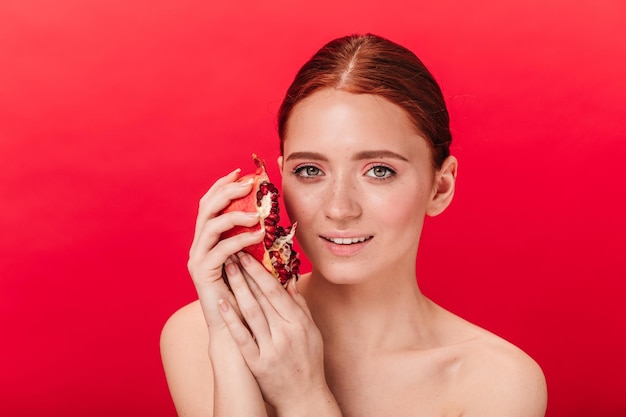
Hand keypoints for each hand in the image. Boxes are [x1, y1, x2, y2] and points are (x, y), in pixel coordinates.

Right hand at [188, 168, 263, 325]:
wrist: (239, 329)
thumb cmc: (250, 296)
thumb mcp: (256, 262)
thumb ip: (258, 241)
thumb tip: (274, 220)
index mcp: (209, 240)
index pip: (211, 204)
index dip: (223, 186)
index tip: (241, 172)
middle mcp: (199, 245)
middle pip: (206, 208)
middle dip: (226, 191)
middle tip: (248, 184)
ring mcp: (198, 259)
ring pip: (210, 225)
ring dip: (235, 215)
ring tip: (258, 215)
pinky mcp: (202, 273)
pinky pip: (220, 249)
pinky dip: (240, 239)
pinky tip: (259, 236)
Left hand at [218, 252, 330, 413]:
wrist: (304, 397)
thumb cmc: (309, 362)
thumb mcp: (312, 332)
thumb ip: (300, 306)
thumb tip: (290, 281)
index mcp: (299, 323)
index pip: (276, 291)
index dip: (261, 271)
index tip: (249, 254)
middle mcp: (285, 333)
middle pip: (262, 297)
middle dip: (246, 273)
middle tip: (232, 253)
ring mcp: (271, 349)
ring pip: (251, 313)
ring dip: (238, 288)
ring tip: (226, 269)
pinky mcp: (257, 364)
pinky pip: (242, 338)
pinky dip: (231, 320)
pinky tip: (221, 303)